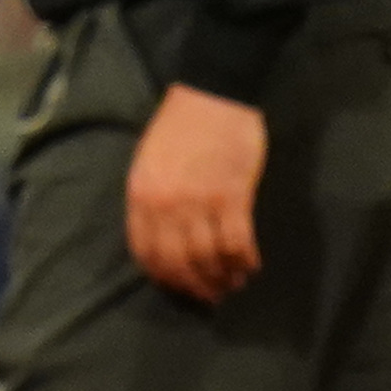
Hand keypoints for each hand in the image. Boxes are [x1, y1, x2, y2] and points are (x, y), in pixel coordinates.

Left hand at [125, 84, 267, 303]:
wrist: (211, 94)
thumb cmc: (179, 126)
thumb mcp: (148, 161)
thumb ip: (150, 198)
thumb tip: (160, 238)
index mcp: (140, 193)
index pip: (146, 251)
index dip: (164, 277)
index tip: (179, 288)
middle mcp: (165, 204)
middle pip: (178, 262)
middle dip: (194, 286)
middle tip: (211, 296)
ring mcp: (199, 202)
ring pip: (209, 259)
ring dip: (223, 278)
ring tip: (233, 283)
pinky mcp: (232, 197)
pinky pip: (237, 244)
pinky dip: (244, 261)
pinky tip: (250, 265)